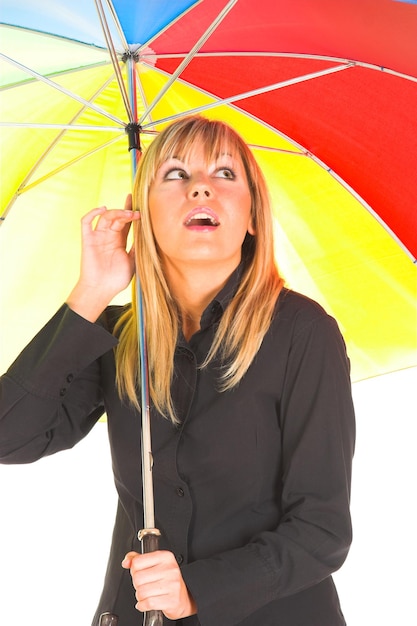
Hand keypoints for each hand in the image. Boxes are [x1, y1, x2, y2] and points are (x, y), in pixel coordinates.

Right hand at [66, 195, 139, 320]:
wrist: (101, 290)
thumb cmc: (116, 279)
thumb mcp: (133, 261)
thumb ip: (138, 247)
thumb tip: (149, 235)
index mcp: (119, 240)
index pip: (126, 221)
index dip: (131, 210)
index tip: (139, 201)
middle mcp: (108, 236)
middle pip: (117, 217)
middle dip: (127, 212)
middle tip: (137, 213)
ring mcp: (98, 237)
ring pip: (105, 217)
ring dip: (116, 213)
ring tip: (128, 215)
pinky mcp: (88, 240)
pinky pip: (86, 222)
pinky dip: (93, 213)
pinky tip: (103, 209)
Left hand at [122, 550, 196, 619]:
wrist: (185, 596)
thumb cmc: (168, 579)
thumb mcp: (155, 564)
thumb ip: (138, 559)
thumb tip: (126, 561)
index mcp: (165, 557)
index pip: (137, 562)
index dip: (134, 570)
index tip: (140, 572)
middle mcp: (170, 569)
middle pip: (137, 578)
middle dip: (137, 585)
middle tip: (144, 585)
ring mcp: (172, 585)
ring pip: (141, 592)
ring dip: (140, 596)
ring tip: (147, 594)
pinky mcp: (171, 600)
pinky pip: (148, 603)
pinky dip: (143, 605)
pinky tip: (146, 603)